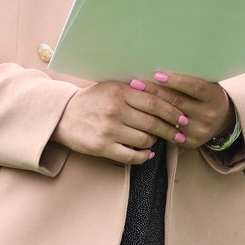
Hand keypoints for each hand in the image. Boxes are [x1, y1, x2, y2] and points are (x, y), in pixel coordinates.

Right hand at [54, 78, 185, 164]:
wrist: (61, 116)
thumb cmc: (92, 101)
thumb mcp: (111, 87)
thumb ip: (135, 90)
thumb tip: (167, 92)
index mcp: (120, 92)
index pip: (155, 102)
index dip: (172, 111)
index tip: (183, 117)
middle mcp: (115, 110)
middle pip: (153, 122)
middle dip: (171, 129)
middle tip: (181, 134)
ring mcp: (109, 130)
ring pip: (145, 140)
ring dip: (155, 142)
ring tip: (158, 140)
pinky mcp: (102, 147)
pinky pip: (131, 156)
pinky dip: (143, 156)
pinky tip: (148, 154)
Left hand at [142, 72, 234, 146]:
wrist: (222, 120)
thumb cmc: (207, 96)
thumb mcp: (207, 85)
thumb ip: (190, 80)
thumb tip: (162, 70)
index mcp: (214, 97)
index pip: (195, 87)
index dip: (176, 81)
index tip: (157, 74)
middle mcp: (208, 115)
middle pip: (178, 102)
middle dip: (154, 92)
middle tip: (136, 83)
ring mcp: (199, 130)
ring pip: (169, 119)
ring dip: (149, 108)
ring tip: (133, 98)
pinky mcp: (190, 142)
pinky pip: (168, 132)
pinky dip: (154, 123)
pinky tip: (140, 116)